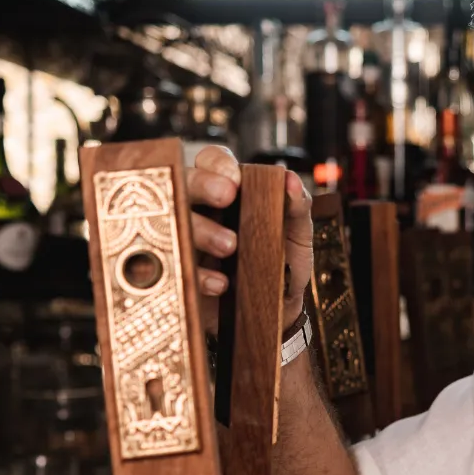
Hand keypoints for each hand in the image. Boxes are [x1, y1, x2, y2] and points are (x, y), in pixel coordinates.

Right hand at [187, 146, 313, 335]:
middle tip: (225, 196)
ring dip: (201, 229)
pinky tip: (221, 282)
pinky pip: (177, 267)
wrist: (277, 313)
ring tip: (230, 246)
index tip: (234, 179)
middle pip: (185, 182)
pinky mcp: (182, 273)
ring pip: (175, 221)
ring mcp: (186, 239)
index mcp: (230, 193)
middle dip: (202, 185)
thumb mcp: (298, 236)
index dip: (218, 164)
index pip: (212, 161)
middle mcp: (202, 210)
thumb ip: (298, 208)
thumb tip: (291, 181)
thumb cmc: (283, 264)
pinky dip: (200, 274)